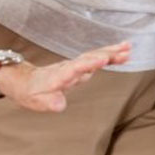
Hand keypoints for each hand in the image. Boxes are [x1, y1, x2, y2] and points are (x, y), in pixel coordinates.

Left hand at [0, 42, 130, 112]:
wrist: (25, 80)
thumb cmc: (32, 92)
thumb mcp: (36, 101)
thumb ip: (49, 102)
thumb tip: (59, 105)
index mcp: (58, 76)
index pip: (74, 69)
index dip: (88, 64)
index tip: (101, 60)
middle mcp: (68, 67)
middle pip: (89, 59)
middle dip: (106, 55)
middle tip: (124, 53)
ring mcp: (75, 64)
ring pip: (94, 56)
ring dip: (111, 52)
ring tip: (128, 48)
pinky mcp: (80, 64)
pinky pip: (96, 57)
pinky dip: (110, 53)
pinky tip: (123, 50)